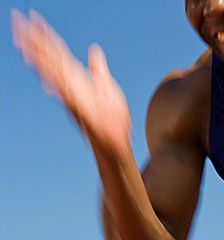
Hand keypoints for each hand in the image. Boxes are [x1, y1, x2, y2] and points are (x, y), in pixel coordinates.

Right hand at [12, 9, 131, 154]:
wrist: (116, 149)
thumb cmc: (114, 124)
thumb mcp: (109, 89)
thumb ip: (99, 70)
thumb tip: (94, 50)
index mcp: (78, 79)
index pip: (59, 51)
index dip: (46, 34)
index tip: (33, 16)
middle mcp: (72, 87)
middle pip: (51, 58)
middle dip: (34, 41)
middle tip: (17, 21)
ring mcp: (75, 99)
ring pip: (53, 74)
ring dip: (38, 59)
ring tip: (22, 43)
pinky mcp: (82, 113)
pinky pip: (66, 96)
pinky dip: (56, 87)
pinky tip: (44, 78)